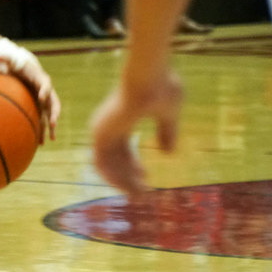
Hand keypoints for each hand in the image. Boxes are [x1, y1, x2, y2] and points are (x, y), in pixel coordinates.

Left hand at [13, 58, 60, 143]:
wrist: (25, 70)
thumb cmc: (18, 65)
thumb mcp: (12, 60)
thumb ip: (5, 58)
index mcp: (40, 78)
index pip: (45, 83)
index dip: (45, 90)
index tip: (42, 96)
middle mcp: (45, 91)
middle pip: (53, 102)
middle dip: (54, 112)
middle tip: (53, 122)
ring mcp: (44, 101)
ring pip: (50, 115)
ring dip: (51, 126)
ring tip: (51, 138)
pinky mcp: (40, 108)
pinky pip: (43, 120)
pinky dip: (42, 131)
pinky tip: (40, 143)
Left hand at [89, 71, 183, 193]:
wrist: (148, 74)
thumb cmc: (160, 85)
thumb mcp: (170, 113)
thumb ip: (168, 132)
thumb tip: (168, 153)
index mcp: (121, 119)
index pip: (123, 148)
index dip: (133, 165)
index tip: (146, 178)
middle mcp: (108, 126)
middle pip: (115, 159)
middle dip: (128, 177)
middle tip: (142, 193)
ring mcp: (102, 130)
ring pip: (107, 165)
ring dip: (122, 182)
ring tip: (138, 196)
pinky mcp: (100, 134)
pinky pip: (102, 164)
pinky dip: (115, 177)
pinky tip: (130, 188)